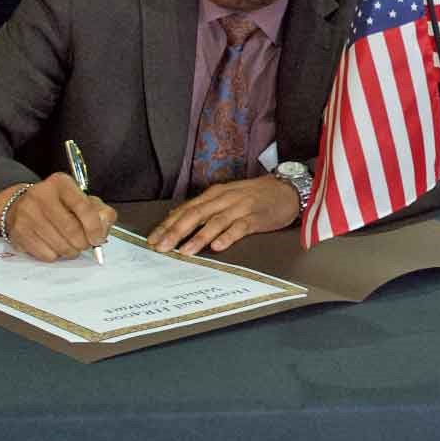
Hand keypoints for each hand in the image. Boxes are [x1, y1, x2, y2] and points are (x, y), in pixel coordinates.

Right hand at [0, 173, 115, 262]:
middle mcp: (41, 195)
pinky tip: (54, 244)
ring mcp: (28, 214)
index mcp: (60, 183)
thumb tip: (103, 227)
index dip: (94, 227)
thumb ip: (100, 211)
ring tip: (71, 244)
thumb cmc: (57, 204)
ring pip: (60, 246)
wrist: (20, 206)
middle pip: (72, 230)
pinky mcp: (19, 232)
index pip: (83, 206)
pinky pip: (47, 254)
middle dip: (84, 243)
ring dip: (72, 251)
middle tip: (85, 243)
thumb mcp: (81, 199)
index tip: (98, 238)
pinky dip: (56, 254)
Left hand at [147, 175, 299, 256]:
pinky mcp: (256, 217)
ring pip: (214, 222)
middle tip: (161, 247)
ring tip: (184, 251)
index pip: (185, 210)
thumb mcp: (225, 198)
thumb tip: (176, 217)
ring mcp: (240, 207)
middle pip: (195, 215)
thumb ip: (203, 208)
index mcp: (214, 195)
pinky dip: (227, 237)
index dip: (168, 225)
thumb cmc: (253, 196)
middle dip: (176, 232)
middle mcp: (224, 199)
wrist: (285, 189)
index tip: (153, 239)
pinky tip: (218, 247)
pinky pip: (240, 228)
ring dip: (198, 237)